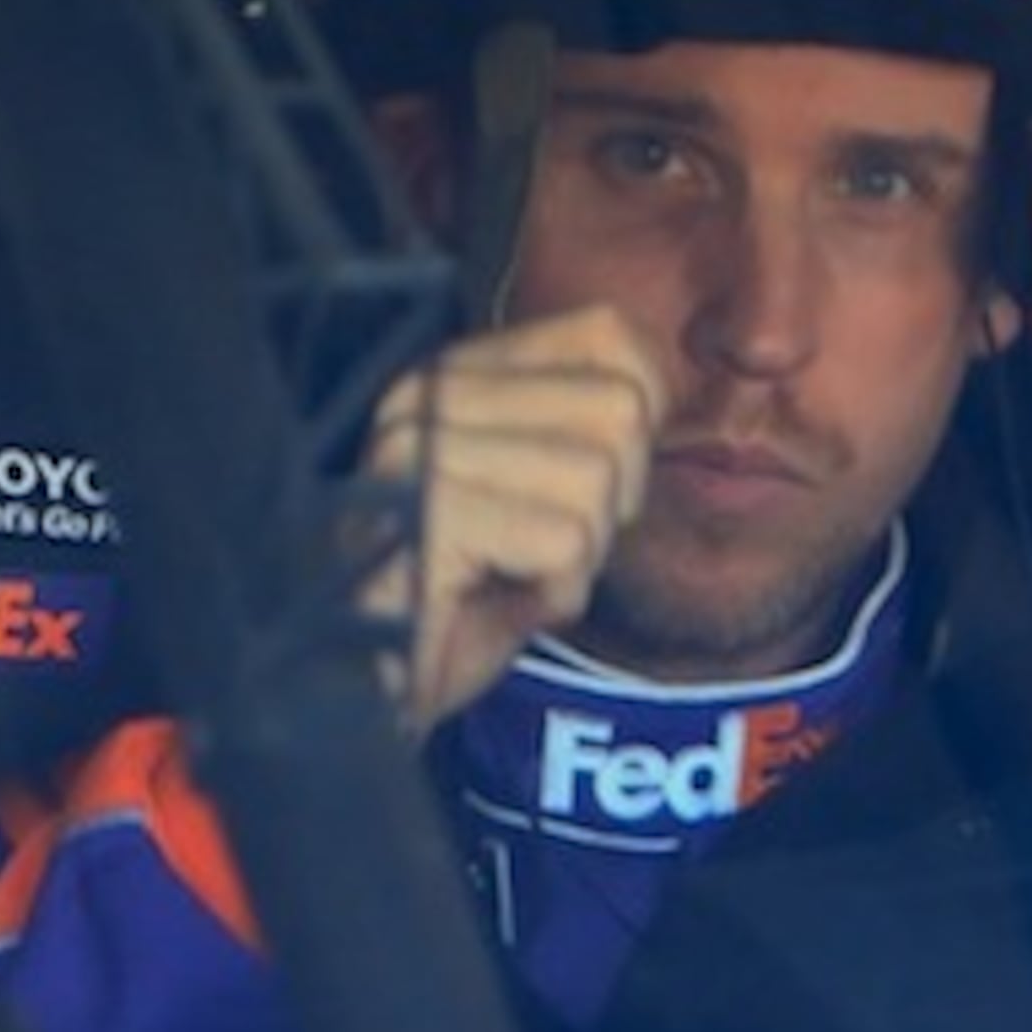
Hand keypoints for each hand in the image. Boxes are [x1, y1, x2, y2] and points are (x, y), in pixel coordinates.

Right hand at [357, 305, 666, 731]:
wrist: (358, 698)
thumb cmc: (453, 608)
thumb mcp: (535, 499)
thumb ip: (587, 433)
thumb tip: (673, 391)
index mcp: (456, 373)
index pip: (608, 333)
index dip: (641, 412)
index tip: (594, 486)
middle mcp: (429, 392)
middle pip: (619, 407)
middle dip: (611, 500)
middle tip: (539, 549)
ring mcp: (420, 447)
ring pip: (597, 477)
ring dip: (578, 556)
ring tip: (507, 576)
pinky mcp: (426, 508)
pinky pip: (566, 541)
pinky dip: (554, 594)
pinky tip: (489, 604)